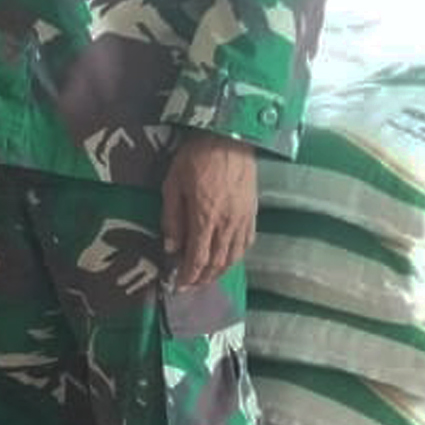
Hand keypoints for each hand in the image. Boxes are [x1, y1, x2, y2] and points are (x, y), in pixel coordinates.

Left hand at [161, 132, 258, 288]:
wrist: (229, 137)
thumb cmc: (195, 158)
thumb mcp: (172, 186)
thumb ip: (171, 219)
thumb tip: (171, 248)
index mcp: (205, 219)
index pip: (197, 259)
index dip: (188, 276)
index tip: (178, 286)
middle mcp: (227, 225)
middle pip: (216, 263)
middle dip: (202, 279)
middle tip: (190, 286)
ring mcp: (243, 220)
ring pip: (233, 257)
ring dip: (219, 272)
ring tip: (206, 278)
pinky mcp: (253, 213)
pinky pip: (246, 243)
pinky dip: (235, 257)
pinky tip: (227, 260)